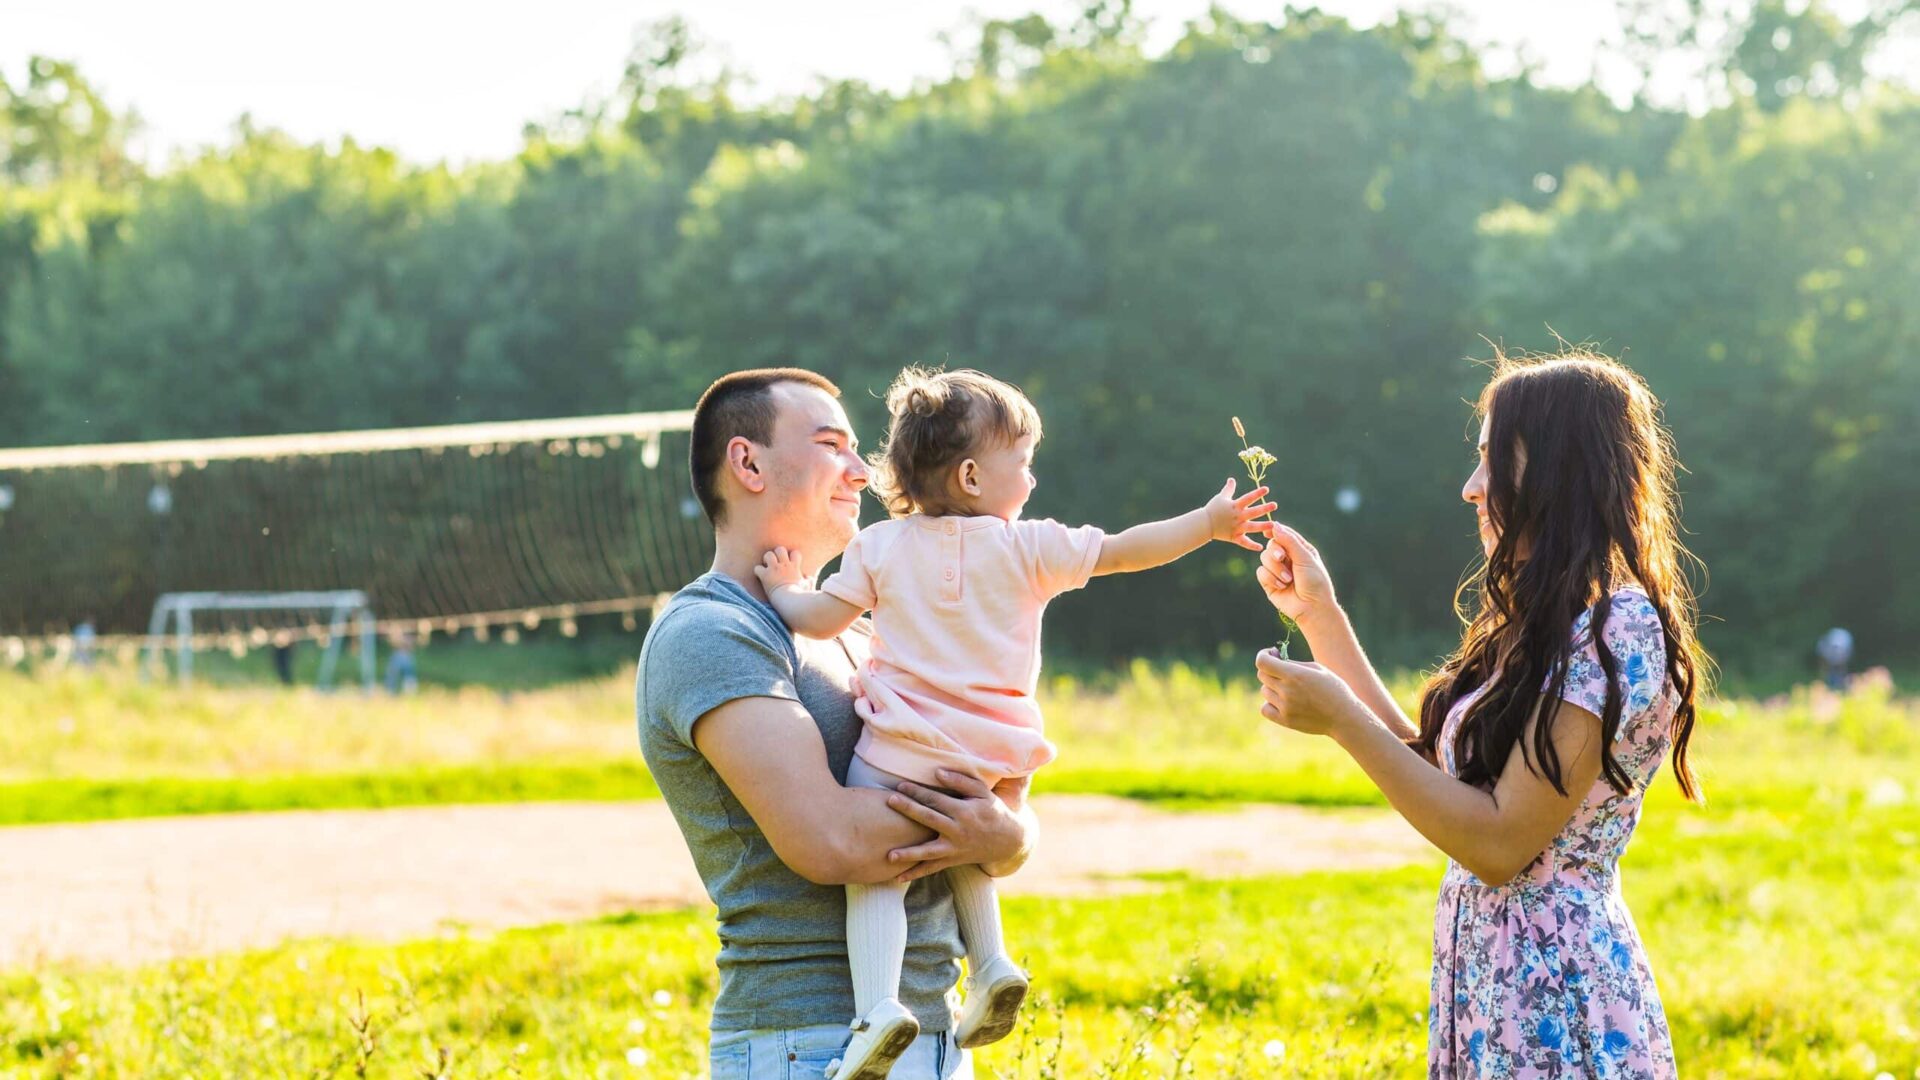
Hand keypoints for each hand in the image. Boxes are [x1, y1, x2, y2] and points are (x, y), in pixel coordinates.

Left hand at [753, 546, 807, 593]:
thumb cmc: (800, 596)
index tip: (789, 563)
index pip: (795, 552)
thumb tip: (811, 578)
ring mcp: (774, 569)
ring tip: (767, 566)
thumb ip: (810, 581)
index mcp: (795, 567)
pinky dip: (758, 572)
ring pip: (768, 554)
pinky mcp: (765, 576)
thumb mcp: (808, 587)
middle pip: (780, 549)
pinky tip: (760, 576)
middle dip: (777, 554)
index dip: (791, 556)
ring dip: (766, 559)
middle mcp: (784, 565)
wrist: (790, 601)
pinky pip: (758, 568)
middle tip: (775, 562)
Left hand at [884, 769, 1029, 882]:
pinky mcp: (952, 860)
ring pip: (928, 851)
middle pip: (928, 818)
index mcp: (964, 811)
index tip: (900, 786)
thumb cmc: (993, 811)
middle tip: (889, 801)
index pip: (936, 799)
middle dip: (908, 809)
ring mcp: (954, 848)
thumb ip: (961, 781)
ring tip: (889, 855)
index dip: (917, 791)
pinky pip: (932, 869)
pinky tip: (898, 878)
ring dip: (909, 853)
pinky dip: (916, 873)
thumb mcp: (984, 792)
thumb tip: (937, 773)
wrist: (1009, 841)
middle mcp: (957, 830)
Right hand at [1205, 479, 1275, 550]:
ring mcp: (1236, 527)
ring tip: (1273, 524)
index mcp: (1235, 506)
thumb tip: (1232, 479)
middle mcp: (1238, 516)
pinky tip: (1260, 547)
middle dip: (1264, 508)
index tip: (1266, 489)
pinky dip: (1251, 546)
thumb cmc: (1212, 509)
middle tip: (1274, 505)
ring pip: (1252, 527)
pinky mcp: (1234, 537)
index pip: (1248, 498)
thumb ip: (1229, 489)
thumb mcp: (1221, 497)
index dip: (1257, 493)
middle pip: (1253, 512)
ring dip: (1263, 526)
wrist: (1204, 524)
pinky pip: (1244, 542)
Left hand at [1255, 648, 1364, 736]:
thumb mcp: (1318, 669)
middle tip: (1282, 670)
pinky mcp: (1285, 720)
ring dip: (1272, 687)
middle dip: (1270, 669)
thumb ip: (1294, 664)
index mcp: (1295, 674)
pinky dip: (1270, 704)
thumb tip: (1275, 659)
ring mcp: (1285, 707)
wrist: (1344, 717)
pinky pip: (1265, 709)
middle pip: (1262, 675)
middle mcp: (1287, 690)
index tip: (1271, 654)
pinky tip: (1282, 701)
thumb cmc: (1333, 689)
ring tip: (1289, 688)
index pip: (1263, 662)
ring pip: (1265, 691)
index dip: (1263, 655)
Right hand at [1257, 522, 1336, 623]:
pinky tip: (1281, 586)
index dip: (1276, 532)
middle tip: (1281, 557)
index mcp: (1300, 550)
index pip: (1284, 535)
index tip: (1268, 531)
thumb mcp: (1305, 558)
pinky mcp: (1269, 583)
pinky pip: (1260, 572)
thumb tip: (1275, 525)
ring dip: (1275, 568)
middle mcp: (1288, 559)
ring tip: (1288, 580)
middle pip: (1271, 545)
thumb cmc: (1314, 581)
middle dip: (1275, 551)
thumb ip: (1289, 541)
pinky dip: (1270, 579)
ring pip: (1263, 558)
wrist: (1312, 607)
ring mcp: (1277, 571)